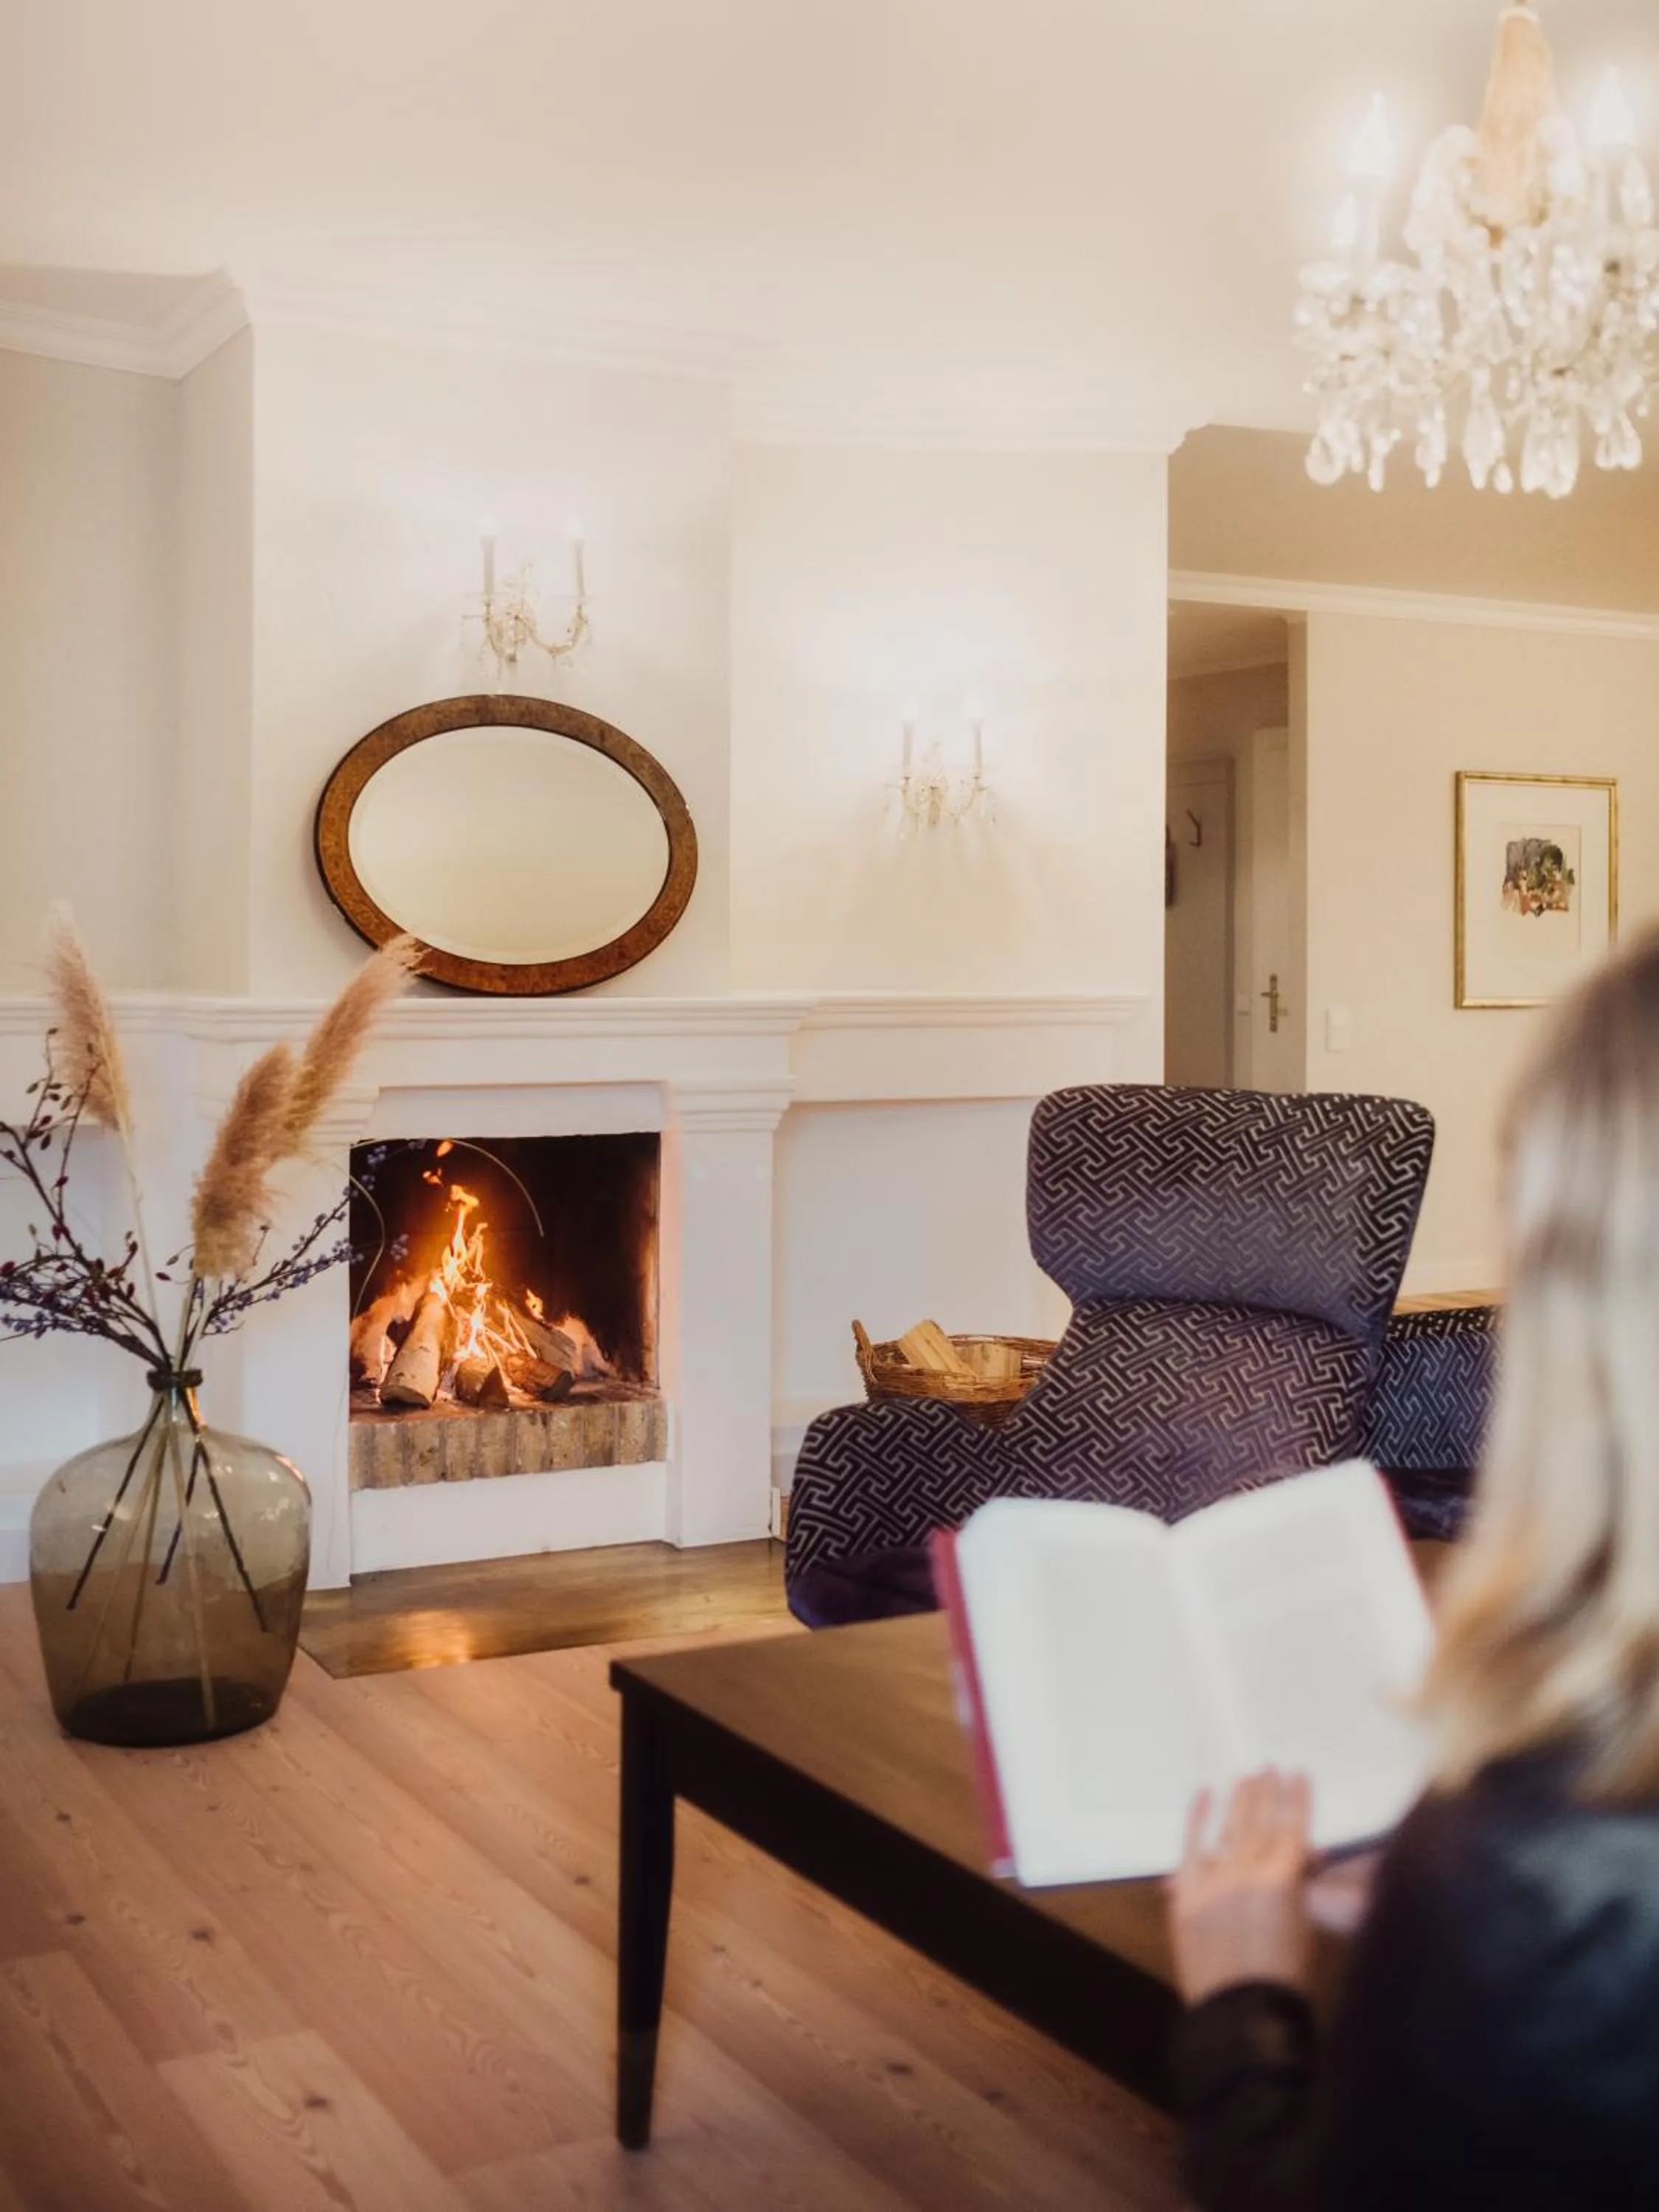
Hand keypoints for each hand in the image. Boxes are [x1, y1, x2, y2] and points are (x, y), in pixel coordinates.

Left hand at [1167, 1769, 1313, 2005]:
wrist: (1239, 2015)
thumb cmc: (1284, 1979)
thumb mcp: (1305, 1929)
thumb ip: (1300, 1887)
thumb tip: (1305, 1855)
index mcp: (1284, 1881)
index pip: (1292, 1829)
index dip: (1297, 1800)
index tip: (1298, 1774)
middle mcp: (1248, 1872)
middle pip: (1260, 1823)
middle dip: (1267, 1794)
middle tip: (1269, 1768)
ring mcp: (1214, 1880)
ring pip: (1229, 1831)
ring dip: (1238, 1801)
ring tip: (1246, 1778)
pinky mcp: (1186, 1894)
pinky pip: (1190, 1848)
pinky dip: (1196, 1820)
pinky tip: (1203, 1795)